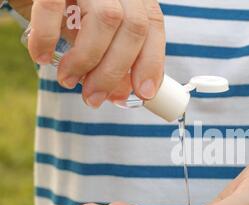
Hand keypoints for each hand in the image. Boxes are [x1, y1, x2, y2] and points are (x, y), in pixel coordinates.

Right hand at [12, 0, 164, 106]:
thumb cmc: (62, 6)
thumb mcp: (90, 31)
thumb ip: (108, 57)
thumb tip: (119, 93)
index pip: (152, 25)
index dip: (152, 62)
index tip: (143, 93)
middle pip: (134, 26)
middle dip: (115, 71)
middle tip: (94, 97)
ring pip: (107, 18)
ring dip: (86, 59)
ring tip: (67, 79)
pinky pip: (54, 5)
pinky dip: (47, 36)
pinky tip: (42, 56)